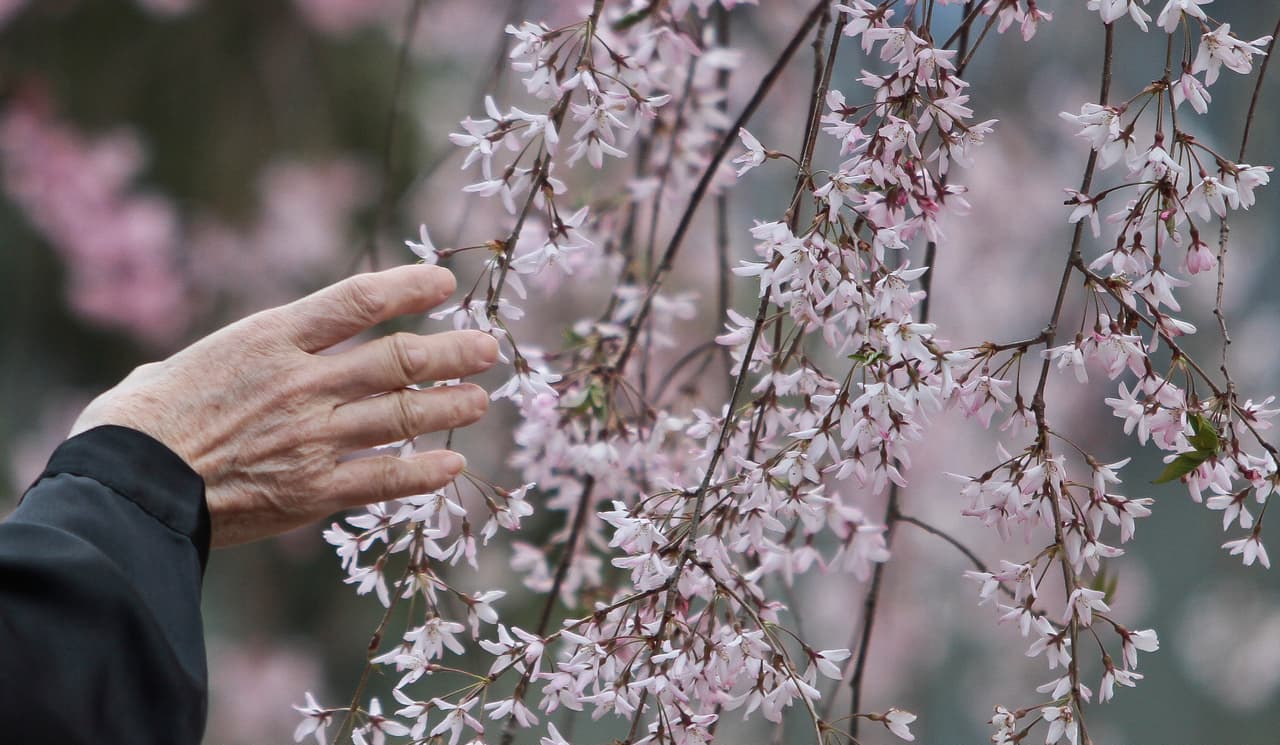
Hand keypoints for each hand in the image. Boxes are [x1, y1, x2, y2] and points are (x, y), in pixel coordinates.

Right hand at [70, 265, 497, 546]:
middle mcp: (303, 383)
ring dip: (452, 406)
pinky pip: (386, 479)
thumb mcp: (187, 362)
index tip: (444, 283)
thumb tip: (241, 361)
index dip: (410, 286)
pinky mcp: (313, 490)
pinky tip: (453, 465)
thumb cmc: (140, 422)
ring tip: (481, 400)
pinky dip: (425, 472)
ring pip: (404, 414)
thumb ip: (239, 358)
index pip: (359, 299)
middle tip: (488, 348)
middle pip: (400, 358)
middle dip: (453, 352)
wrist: (126, 489)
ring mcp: (313, 438)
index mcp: (271, 339)